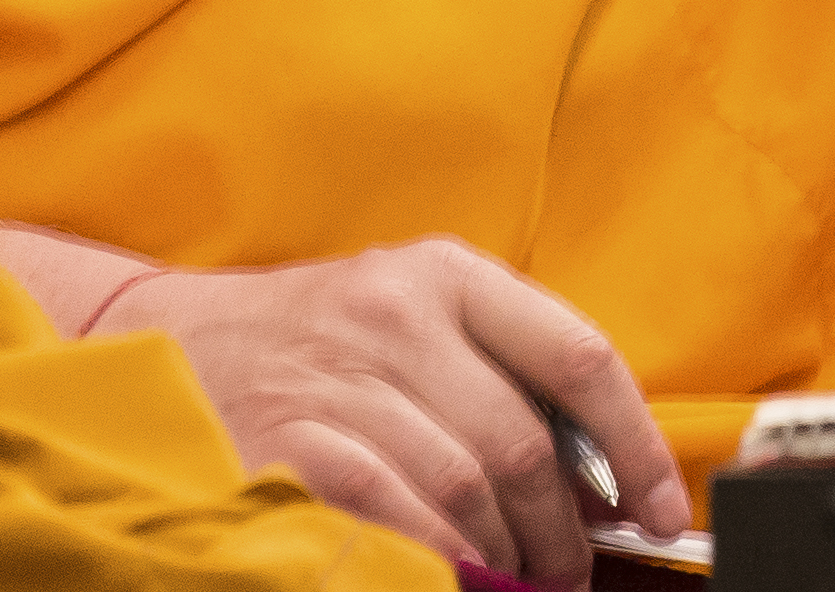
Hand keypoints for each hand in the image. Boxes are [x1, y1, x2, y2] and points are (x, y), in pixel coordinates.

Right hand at [91, 240, 686, 587]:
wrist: (174, 338)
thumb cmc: (315, 341)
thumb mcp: (409, 320)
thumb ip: (497, 372)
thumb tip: (604, 478)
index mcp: (444, 272)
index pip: (576, 352)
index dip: (637, 445)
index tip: (660, 512)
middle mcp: (397, 310)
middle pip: (525, 446)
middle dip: (559, 535)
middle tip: (558, 572)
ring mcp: (342, 372)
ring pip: (470, 492)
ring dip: (503, 559)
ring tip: (500, 576)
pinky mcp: (296, 437)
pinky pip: (402, 518)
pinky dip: (437, 558)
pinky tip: (441, 568)